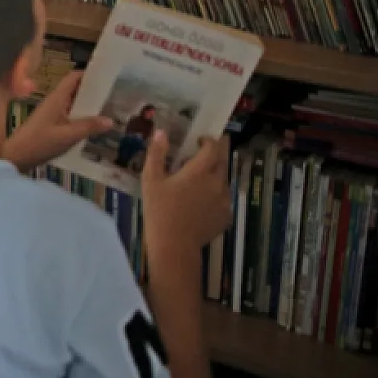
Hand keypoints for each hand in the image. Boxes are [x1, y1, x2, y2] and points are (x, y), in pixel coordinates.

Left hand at [3, 69, 112, 170]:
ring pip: (72, 102)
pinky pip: (68, 114)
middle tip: (114, 95)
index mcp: (57, 98)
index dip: (89, 74)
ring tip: (109, 109)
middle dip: (92, 91)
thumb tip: (111, 120)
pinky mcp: (50, 123)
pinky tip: (93, 124)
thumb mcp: (68, 136)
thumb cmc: (40, 142)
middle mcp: (54, 101)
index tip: (108, 77)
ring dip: (87, 104)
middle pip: (75, 89)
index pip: (73, 77)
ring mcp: (51, 112)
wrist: (16, 156)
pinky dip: (81, 115)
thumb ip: (89, 126)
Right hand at [142, 133, 230, 260]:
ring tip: (196, 184)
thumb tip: (161, 132)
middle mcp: (217, 183)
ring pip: (223, 181)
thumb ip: (157, 154)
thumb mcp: (151, 180)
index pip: (213, 148)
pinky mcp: (226, 215)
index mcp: (199, 171)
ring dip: (213, 177)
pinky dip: (215, 195)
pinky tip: (200, 204)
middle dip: (213, 156)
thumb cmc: (160, 210)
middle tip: (199, 158)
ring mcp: (224, 200)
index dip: (209, 141)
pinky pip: (223, 199)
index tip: (200, 141)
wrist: (174, 245)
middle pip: (222, 162)